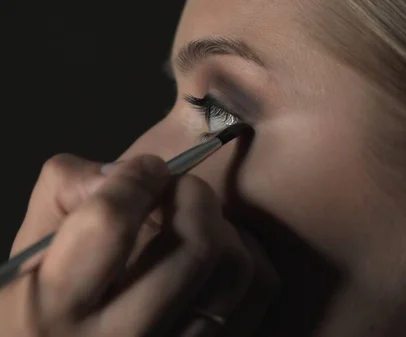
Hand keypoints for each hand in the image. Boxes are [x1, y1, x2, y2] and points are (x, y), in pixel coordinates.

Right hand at [1, 154, 277, 335]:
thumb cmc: (47, 303)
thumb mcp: (31, 249)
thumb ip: (67, 191)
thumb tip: (126, 170)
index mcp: (57, 309)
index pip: (110, 224)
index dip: (134, 179)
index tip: (146, 168)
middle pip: (195, 248)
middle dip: (192, 196)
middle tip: (178, 188)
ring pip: (237, 269)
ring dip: (223, 227)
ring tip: (196, 222)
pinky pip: (261, 290)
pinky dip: (249, 255)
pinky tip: (218, 253)